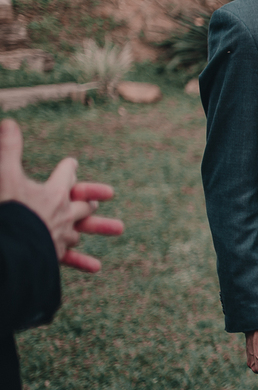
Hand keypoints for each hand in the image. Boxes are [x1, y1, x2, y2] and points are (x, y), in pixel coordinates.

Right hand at [0, 118, 122, 271]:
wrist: (7, 247)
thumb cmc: (6, 208)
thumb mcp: (4, 175)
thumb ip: (8, 150)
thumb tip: (9, 122)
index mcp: (53, 194)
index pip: (66, 176)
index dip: (69, 168)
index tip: (72, 164)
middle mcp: (62, 215)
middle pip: (82, 204)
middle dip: (89, 198)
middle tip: (102, 197)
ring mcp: (59, 237)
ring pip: (81, 231)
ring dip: (95, 228)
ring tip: (114, 228)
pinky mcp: (53, 255)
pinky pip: (71, 259)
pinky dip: (83, 262)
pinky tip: (97, 267)